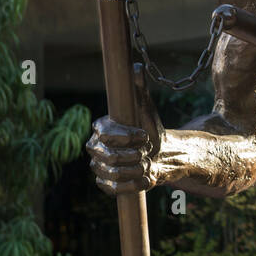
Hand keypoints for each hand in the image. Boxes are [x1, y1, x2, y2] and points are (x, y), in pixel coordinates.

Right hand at [85, 70, 170, 195]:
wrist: (162, 154)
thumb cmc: (152, 130)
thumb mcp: (147, 109)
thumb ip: (139, 89)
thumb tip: (136, 67)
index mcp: (100, 128)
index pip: (105, 135)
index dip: (126, 137)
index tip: (144, 135)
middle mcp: (94, 147)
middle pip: (108, 157)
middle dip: (133, 155)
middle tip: (147, 150)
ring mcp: (98, 167)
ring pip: (113, 173)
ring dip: (137, 169)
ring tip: (147, 163)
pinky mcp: (106, 184)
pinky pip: (115, 188)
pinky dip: (135, 184)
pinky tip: (147, 177)